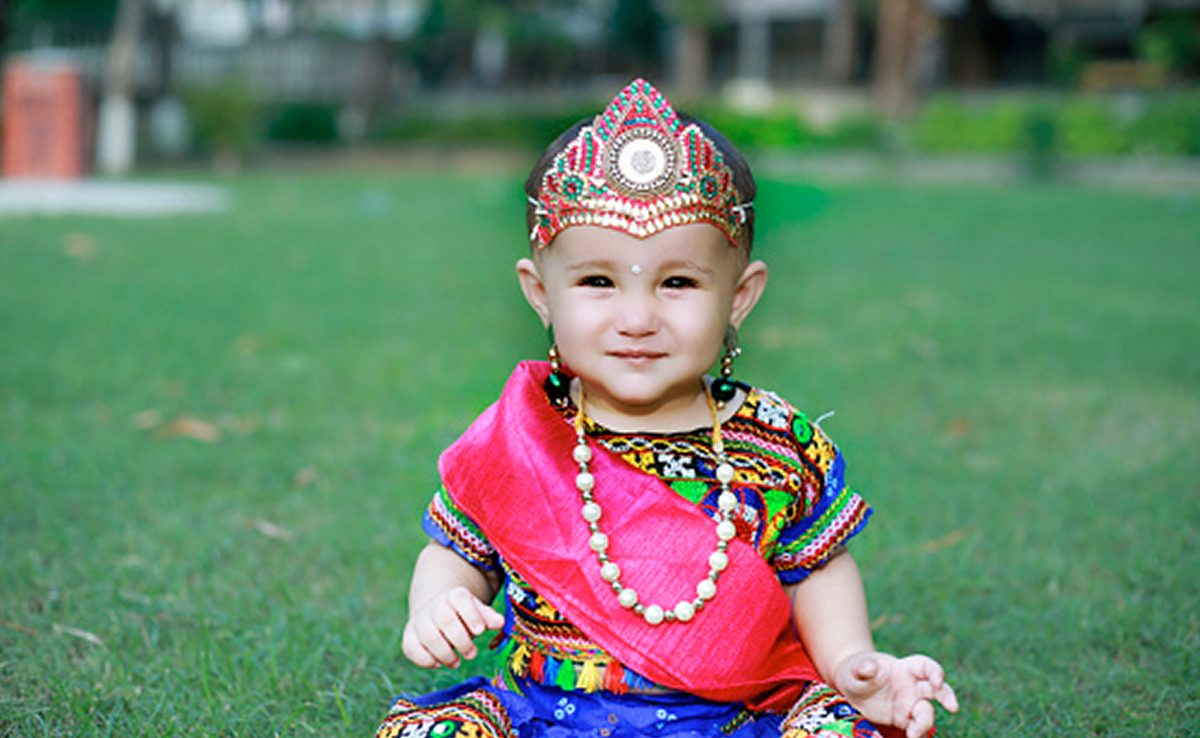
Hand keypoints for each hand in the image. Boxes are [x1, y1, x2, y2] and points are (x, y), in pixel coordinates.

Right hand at [402, 586, 504, 668]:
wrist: (434, 611)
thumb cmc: (462, 615)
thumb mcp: (477, 611)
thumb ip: (487, 616)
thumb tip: (500, 622)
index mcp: (454, 596)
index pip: (461, 599)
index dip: (471, 614)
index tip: (480, 630)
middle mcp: (434, 606)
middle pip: (446, 620)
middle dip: (461, 640)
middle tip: (472, 654)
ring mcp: (419, 621)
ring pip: (429, 637)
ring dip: (445, 654)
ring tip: (457, 662)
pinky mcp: (409, 636)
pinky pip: (412, 649)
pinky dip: (426, 660)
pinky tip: (439, 663)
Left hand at [834, 652, 958, 737]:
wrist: (850, 688)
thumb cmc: (855, 671)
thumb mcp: (855, 667)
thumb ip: (862, 667)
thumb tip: (868, 668)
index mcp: (904, 669)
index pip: (925, 667)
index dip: (935, 672)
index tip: (938, 680)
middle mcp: (912, 686)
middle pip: (937, 690)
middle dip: (947, 696)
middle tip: (953, 707)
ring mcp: (909, 704)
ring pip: (926, 713)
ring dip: (925, 723)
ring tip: (915, 733)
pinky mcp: (903, 720)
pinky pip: (915, 728)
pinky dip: (916, 734)